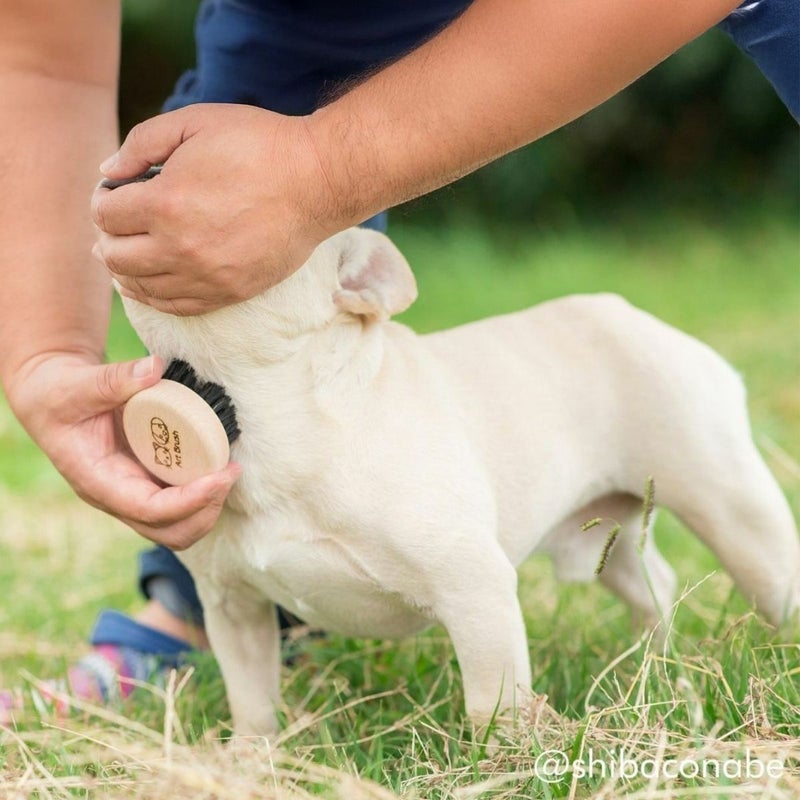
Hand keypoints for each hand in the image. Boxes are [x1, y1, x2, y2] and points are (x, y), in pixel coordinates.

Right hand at [6, 352, 240, 549]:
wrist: (51, 396)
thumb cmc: (58, 394)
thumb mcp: (75, 384)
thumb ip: (112, 378)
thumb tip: (153, 367)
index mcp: (97, 482)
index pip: (149, 510)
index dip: (189, 500)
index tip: (221, 476)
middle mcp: (117, 497)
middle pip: (170, 532)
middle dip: (206, 510)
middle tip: (230, 472)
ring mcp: (133, 493)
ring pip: (179, 525)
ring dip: (209, 505)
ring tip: (230, 469)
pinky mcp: (147, 481)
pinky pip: (181, 502)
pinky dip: (204, 491)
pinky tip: (219, 463)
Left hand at [91, 104, 335, 315]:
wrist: (316, 182)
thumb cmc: (258, 145)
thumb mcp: (193, 122)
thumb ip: (141, 143)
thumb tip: (108, 173)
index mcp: (165, 203)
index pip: (105, 214)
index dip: (104, 199)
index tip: (117, 192)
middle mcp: (180, 248)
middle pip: (114, 257)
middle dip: (108, 236)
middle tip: (118, 224)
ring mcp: (206, 277)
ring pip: (140, 288)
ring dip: (125, 270)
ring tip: (129, 253)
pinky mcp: (229, 293)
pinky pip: (175, 307)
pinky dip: (153, 297)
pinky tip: (149, 283)